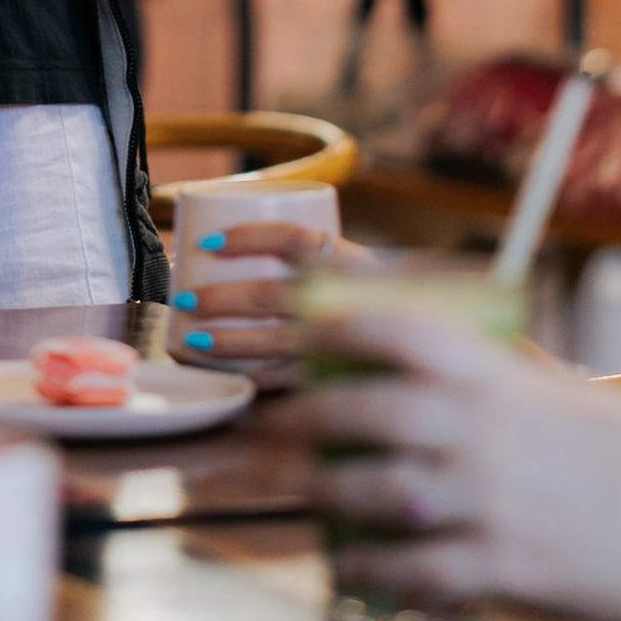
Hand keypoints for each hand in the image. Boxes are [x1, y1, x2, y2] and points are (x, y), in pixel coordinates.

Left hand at [172, 219, 372, 376]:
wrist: (435, 346)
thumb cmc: (381, 305)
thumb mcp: (359, 273)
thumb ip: (314, 263)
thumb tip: (222, 249)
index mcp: (351, 263)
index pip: (293, 240)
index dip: (248, 237)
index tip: (207, 242)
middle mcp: (348, 302)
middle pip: (273, 295)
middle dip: (222, 298)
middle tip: (184, 297)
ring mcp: (346, 346)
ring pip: (277, 343)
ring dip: (230, 342)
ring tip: (193, 339)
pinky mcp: (341, 382)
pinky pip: (291, 382)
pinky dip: (255, 378)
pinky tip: (229, 374)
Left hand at [259, 304, 620, 620]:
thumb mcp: (577, 394)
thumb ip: (511, 377)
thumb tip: (460, 356)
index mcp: (501, 380)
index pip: (396, 333)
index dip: (336, 328)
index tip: (302, 335)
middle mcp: (480, 434)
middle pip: (361, 413)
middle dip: (306, 418)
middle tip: (276, 425)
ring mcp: (485, 505)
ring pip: (369, 491)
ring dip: (324, 491)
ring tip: (303, 492)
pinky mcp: (500, 573)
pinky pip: (408, 570)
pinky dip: (368, 568)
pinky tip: (349, 565)